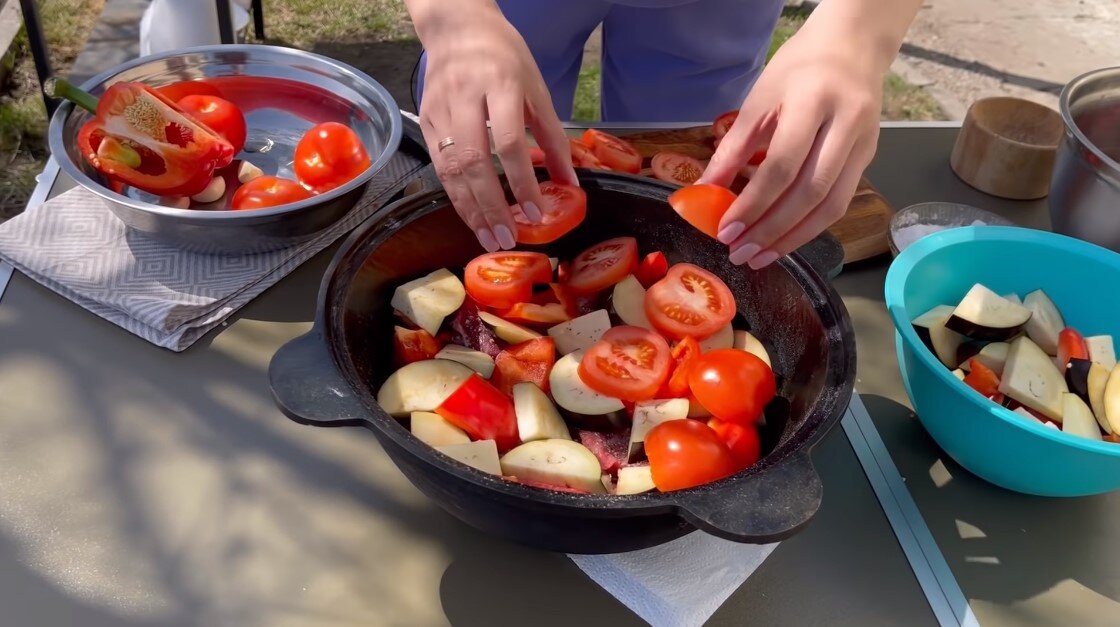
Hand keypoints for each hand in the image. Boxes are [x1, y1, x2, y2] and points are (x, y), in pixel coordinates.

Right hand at [415, 4, 576, 251]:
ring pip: (451, 170)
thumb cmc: (504, 56)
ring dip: (471, 210)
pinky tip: (472, 217)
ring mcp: (440, 110)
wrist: (456, 28)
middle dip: (492, 206)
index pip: (508, 142)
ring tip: (489, 238)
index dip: (522, 181)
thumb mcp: (536, 88)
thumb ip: (553, 136)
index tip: (535, 211)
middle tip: (508, 238)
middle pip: (474, 161)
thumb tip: (569, 181)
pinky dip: (457, 196)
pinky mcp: (426, 121)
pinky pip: (440, 167)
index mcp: (499, 84)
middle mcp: (464, 97)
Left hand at [699, 24, 883, 268]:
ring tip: (760, 257)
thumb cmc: (799, 68)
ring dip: (793, 238)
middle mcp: (846, 124)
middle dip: (772, 230)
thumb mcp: (759, 99)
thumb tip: (703, 191)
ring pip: (832, 205)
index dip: (753, 203)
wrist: (853, 45)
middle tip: (740, 253)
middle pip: (810, 192)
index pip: (782, 166)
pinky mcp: (869, 156)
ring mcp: (864, 142)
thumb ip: (733, 148)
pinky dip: (811, 226)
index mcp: (814, 101)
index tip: (726, 230)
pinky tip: (785, 239)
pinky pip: (840, 201)